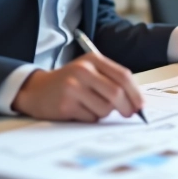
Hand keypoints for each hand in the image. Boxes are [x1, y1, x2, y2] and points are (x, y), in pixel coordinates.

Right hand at [11, 52, 143, 121]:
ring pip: (105, 108)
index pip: (123, 75)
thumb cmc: (70, 82)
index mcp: (93, 59)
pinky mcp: (66, 105)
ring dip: (105, 113)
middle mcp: (83, 70)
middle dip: (126, 107)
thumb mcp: (90, 72)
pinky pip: (91, 118)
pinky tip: (80, 111)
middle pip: (116, 93)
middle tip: (128, 114)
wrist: (36, 90)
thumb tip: (136, 102)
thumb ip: (111, 80)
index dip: (135, 93)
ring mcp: (73, 87)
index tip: (140, 105)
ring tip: (93, 107)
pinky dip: (91, 118)